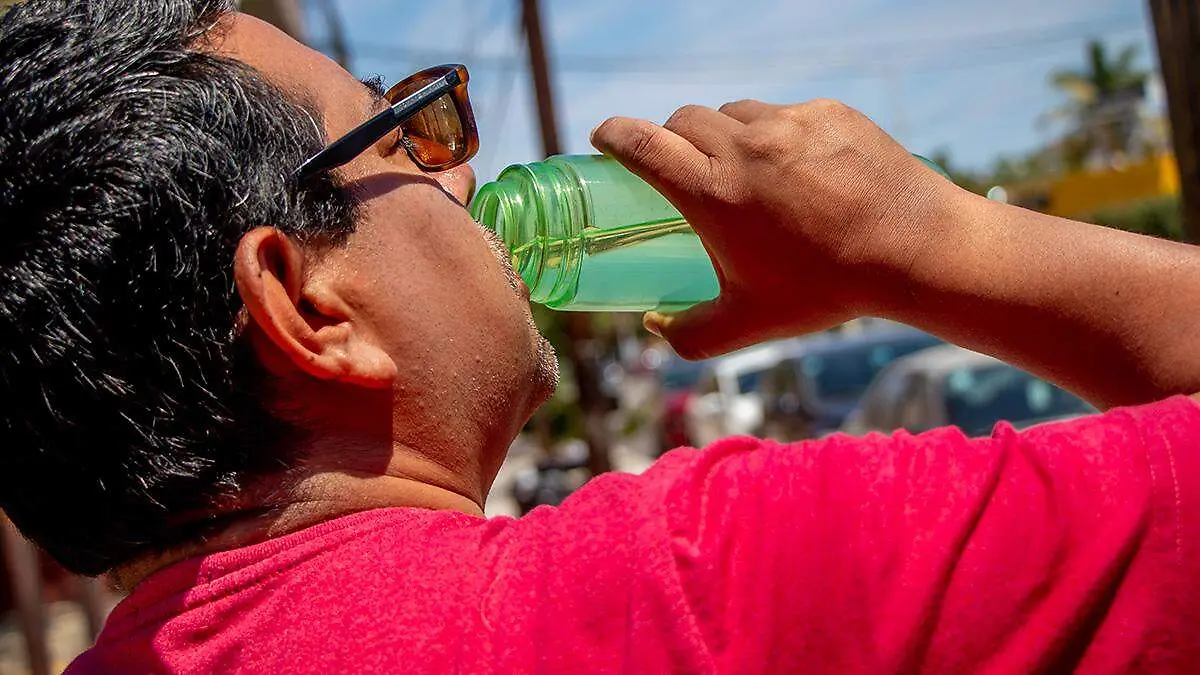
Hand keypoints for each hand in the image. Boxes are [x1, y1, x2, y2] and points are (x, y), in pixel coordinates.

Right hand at [591, 99, 964, 358]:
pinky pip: (784, 114)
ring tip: (743, 170)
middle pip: (682, 120)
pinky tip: (798, 171)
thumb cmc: (826, 289)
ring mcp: (788, 122)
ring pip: (733, 112)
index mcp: (713, 191)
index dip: (613, 134)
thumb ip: (690, 335)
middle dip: (671, 138)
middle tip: (681, 166)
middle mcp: (743, 146)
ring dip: (724, 134)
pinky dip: (776, 136)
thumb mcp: (749, 322)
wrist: (914, 249)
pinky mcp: (827, 112)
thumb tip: (655, 327)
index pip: (641, 142)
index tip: (603, 136)